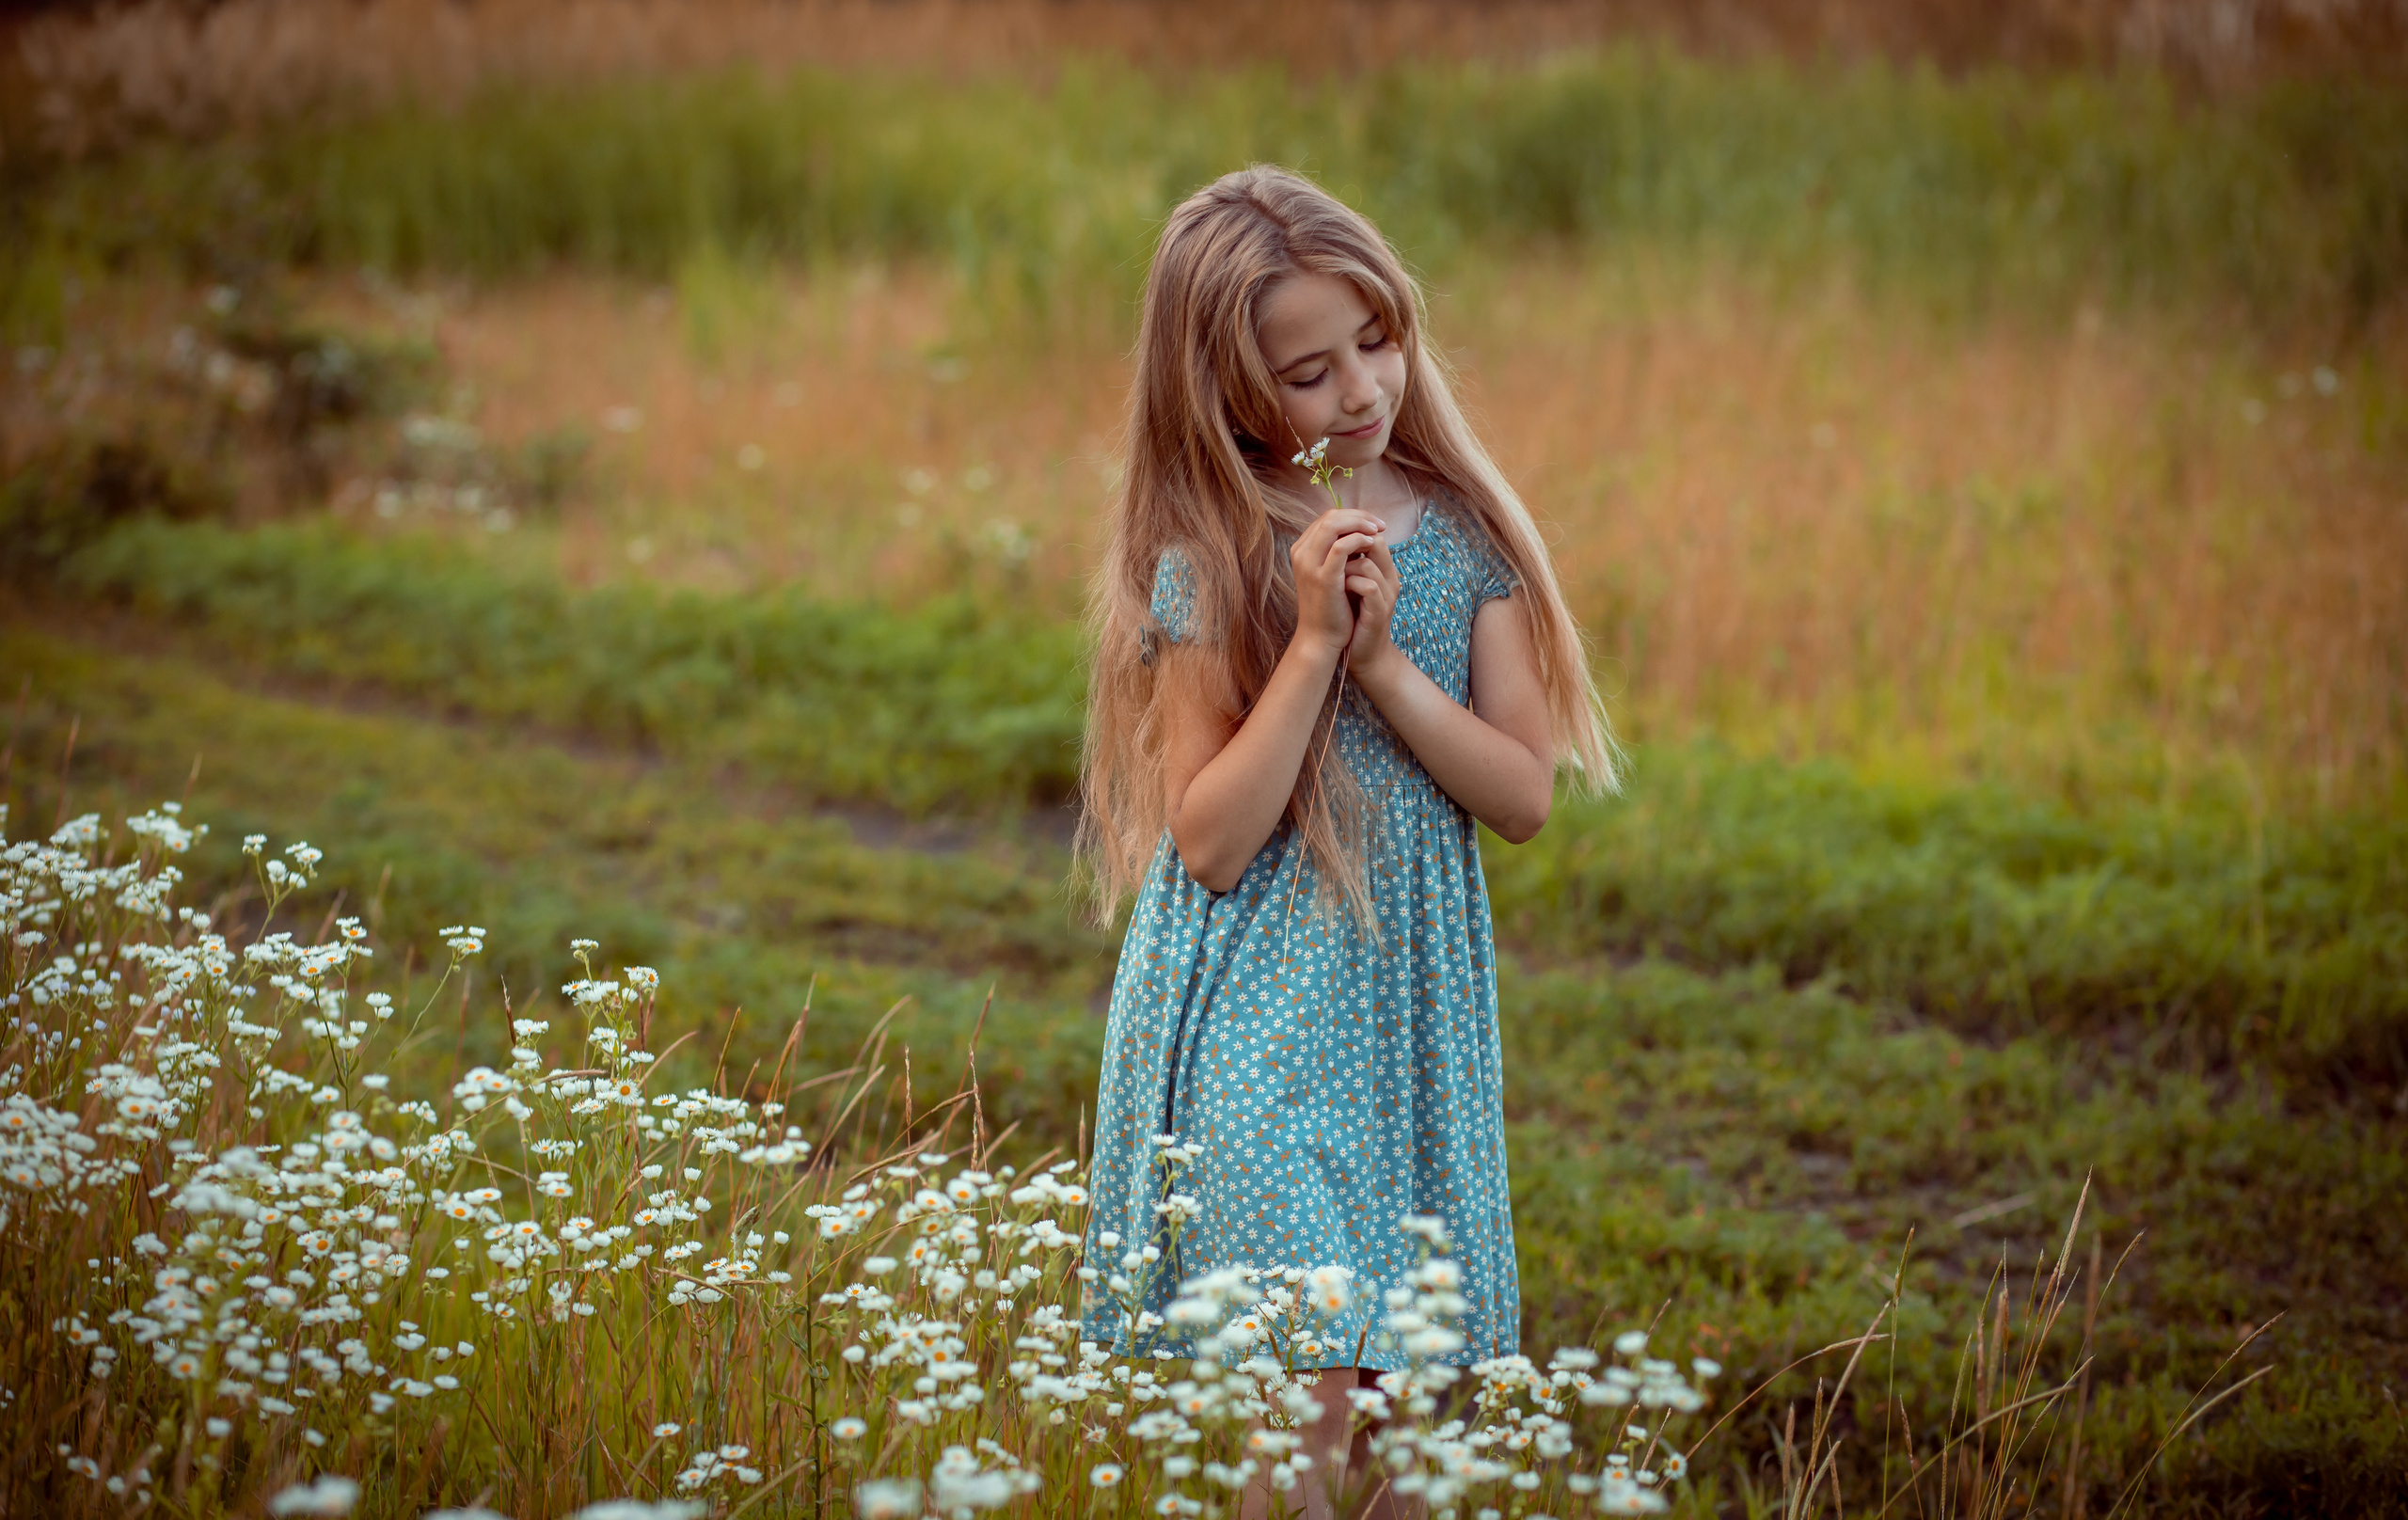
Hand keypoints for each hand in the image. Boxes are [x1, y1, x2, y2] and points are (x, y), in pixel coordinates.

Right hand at [1288, 506, 1387, 660]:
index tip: (1373, 523)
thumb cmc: (1330, 606)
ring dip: (1359, 524)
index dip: (1353, 515)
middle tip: (1379, 524)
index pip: (1327, 518)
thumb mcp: (1331, 573)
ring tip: (1377, 531)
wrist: (1321, 638)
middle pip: (1330, 517)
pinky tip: (1371, 545)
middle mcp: (1301, 553)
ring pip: (1333, 525)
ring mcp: (1309, 564)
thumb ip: (1338, 552)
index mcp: (1302, 550)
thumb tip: (1360, 531)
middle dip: (1359, 516)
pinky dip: (1358, 540)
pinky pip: (1340, 547)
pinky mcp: (1323, 577)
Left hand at [1340, 532, 1401, 678]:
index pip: (1374, 536)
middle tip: (1330, 554)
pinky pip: (1368, 587)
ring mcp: (1386, 595)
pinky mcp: (1379, 612)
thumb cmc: (1354, 617)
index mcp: (1384, 570)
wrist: (1363, 653)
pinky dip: (1350, 584)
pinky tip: (1338, 588)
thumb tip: (1331, 538)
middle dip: (1349, 545)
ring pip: (1367, 564)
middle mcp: (1389, 579)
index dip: (1352, 533)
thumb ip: (1349, 563)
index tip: (1332, 542)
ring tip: (1334, 575)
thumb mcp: (1352, 584)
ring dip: (1344, 567)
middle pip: (1376, 543)